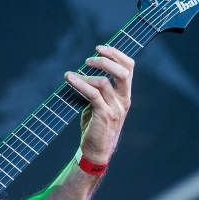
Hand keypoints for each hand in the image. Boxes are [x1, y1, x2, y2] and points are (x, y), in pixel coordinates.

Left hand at [64, 45, 133, 163]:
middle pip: (123, 71)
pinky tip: (69, 79)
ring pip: (104, 82)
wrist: (96, 151)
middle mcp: (123, 100)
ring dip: (86, 75)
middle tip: (88, 60)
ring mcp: (115, 108)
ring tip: (71, 75)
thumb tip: (84, 69)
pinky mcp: (104, 116)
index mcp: (125, 95)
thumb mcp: (100, 104)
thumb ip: (98, 88)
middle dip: (105, 60)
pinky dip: (80, 84)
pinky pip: (93, 95)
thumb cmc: (95, 126)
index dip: (116, 54)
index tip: (100, 48)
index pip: (129, 67)